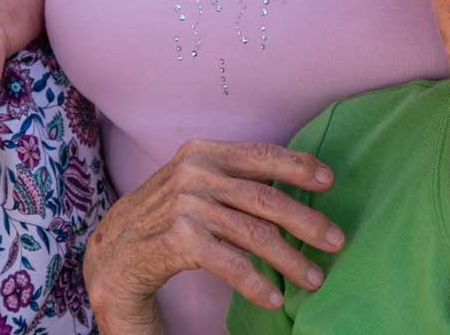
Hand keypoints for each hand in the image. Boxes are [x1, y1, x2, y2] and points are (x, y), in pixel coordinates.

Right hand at [83, 139, 344, 333]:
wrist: (113, 251)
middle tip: (337, 240)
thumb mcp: (194, 182)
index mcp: (202, 152)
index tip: (328, 180)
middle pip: (266, 198)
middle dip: (307, 220)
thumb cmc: (165, 215)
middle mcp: (195, 173)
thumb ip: (232, 178)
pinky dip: (258, 283)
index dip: (298, 166)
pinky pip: (232, 264)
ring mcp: (186, 206)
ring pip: (255, 234)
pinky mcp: (180, 240)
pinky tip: (274, 297)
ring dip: (291, 260)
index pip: (260, 155)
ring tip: (314, 278)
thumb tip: (291, 185)